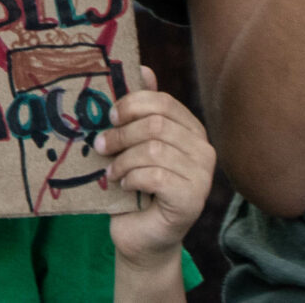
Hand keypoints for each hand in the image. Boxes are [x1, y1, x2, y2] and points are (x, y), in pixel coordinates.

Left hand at [98, 68, 215, 270]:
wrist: (141, 236)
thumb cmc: (136, 187)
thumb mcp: (134, 144)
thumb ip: (141, 110)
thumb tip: (142, 67)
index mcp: (191, 130)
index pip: (163, 102)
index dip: (132, 105)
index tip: (110, 116)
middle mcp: (204, 150)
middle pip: (157, 125)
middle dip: (122, 134)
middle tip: (101, 146)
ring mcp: (202, 177)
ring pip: (154, 150)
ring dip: (123, 161)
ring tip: (111, 172)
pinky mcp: (192, 200)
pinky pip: (156, 176)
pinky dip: (132, 178)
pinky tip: (125, 186)